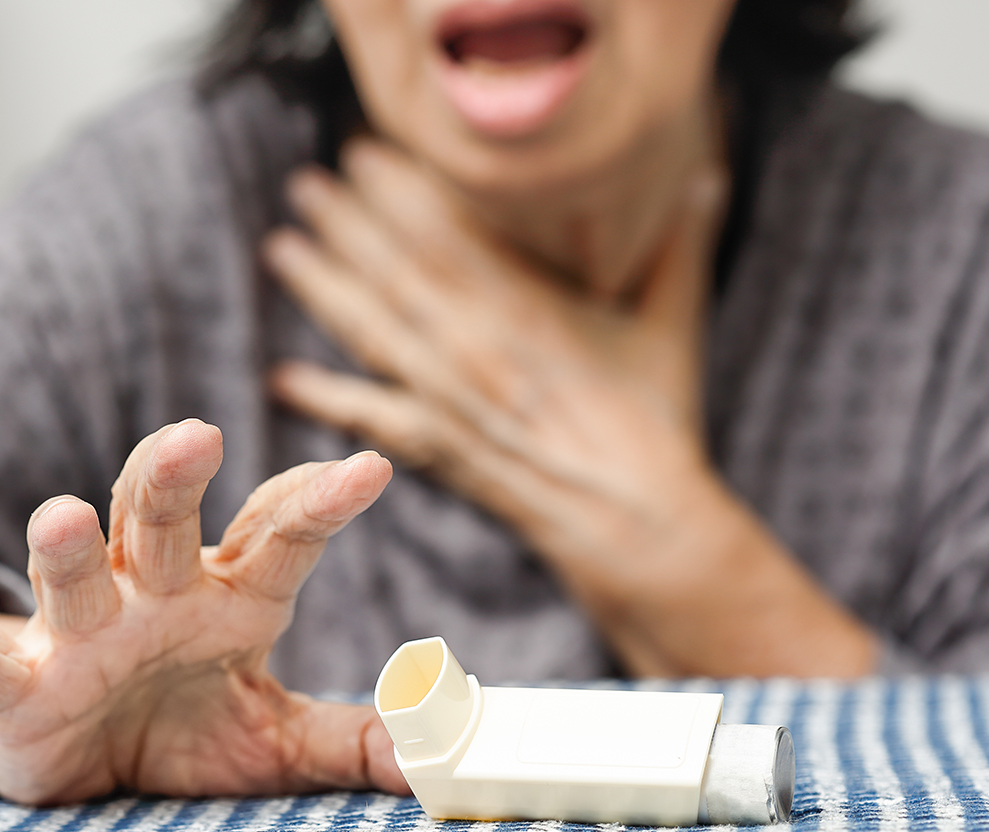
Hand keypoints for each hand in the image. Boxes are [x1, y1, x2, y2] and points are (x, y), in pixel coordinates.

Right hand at [0, 420, 408, 803]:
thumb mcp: (274, 741)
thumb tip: (432, 757)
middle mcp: (152, 594)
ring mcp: (78, 634)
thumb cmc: (186, 730)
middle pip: (161, 521)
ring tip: (62, 516)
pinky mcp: (16, 684)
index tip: (372, 466)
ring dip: (64, 547)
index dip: (320, 500)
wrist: (80, 763)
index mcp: (227, 596)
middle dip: (173, 477)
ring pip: (74, 573)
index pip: (278, 536)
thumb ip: (347, 741)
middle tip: (197, 435)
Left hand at [264, 141, 874, 678]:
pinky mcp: (440, 451)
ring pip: (372, 330)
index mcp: (528, 307)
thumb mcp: (674, 322)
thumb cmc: (657, 422)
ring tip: (281, 247)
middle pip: (395, 271)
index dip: (399, 190)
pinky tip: (284, 378)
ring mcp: (451, 401)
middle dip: (347, 223)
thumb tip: (707, 173)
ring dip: (322, 287)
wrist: (638, 521)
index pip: (448, 231)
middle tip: (305, 182)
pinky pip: (371, 417)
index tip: (363, 152)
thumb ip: (678, 243)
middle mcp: (475, 347)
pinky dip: (325, 397)